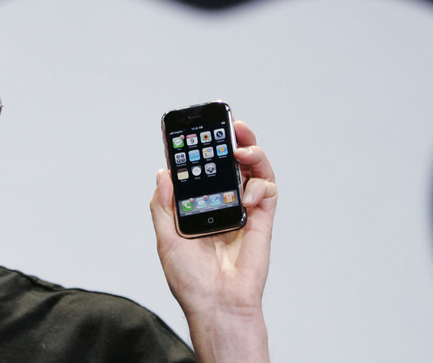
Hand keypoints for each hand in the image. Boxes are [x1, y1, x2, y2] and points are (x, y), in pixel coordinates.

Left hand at [150, 120, 277, 362]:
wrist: (217, 305)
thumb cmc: (191, 280)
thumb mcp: (166, 238)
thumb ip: (164, 205)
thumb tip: (164, 172)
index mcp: (199, 205)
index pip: (203, 168)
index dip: (203, 148)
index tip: (198, 130)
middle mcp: (223, 203)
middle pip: (232, 162)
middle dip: (233, 140)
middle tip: (231, 125)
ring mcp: (244, 210)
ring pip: (254, 170)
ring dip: (252, 151)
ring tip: (243, 146)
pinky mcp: (262, 219)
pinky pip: (268, 191)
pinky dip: (261, 184)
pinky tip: (249, 193)